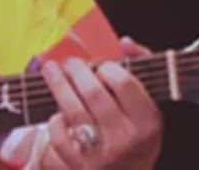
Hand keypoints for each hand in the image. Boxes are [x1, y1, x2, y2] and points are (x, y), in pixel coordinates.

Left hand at [39, 36, 162, 169]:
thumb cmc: (137, 136)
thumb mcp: (148, 107)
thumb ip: (140, 70)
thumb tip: (125, 42)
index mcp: (146, 122)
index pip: (124, 83)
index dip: (108, 68)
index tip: (100, 66)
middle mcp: (125, 139)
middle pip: (93, 92)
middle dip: (76, 70)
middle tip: (70, 62)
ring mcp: (100, 154)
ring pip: (72, 109)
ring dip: (57, 83)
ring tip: (51, 70)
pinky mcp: (78, 164)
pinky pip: (59, 134)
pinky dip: (55, 120)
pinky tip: (58, 111)